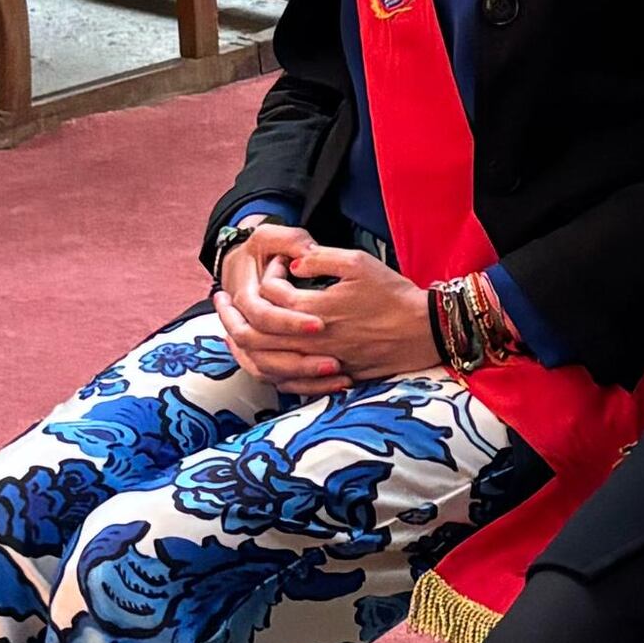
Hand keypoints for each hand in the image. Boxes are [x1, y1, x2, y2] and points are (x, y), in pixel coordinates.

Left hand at [212, 221, 433, 390]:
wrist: (423, 332)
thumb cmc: (392, 295)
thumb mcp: (358, 263)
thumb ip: (320, 259)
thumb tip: (292, 263)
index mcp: (314, 310)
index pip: (269, 295)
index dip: (266, 276)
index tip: (273, 265)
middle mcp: (311, 341)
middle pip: (253, 335)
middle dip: (230, 316)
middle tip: (220, 301)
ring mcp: (318, 362)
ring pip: (263, 362)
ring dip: (240, 345)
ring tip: (228, 330)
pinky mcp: (329, 377)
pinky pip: (285, 382)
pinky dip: (265, 370)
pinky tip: (258, 358)